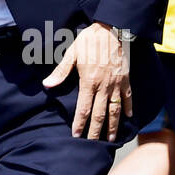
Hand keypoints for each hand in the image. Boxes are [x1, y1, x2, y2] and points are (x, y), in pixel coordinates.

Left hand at [42, 21, 131, 140]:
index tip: (77, 136)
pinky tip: (128, 117)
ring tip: (112, 139)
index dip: (80, 124)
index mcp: (89, 82)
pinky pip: (127, 97)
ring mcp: (116, 84)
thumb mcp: (72, 54)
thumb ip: (61, 72)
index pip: (83, 109)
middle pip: (99, 114)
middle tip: (93, 145)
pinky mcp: (126, 80)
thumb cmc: (89, 41)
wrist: (112, 29)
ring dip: (113, 126)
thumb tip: (47, 85)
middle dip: (96, 131)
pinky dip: (127, 108)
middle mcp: (104, 87)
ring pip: (115, 110)